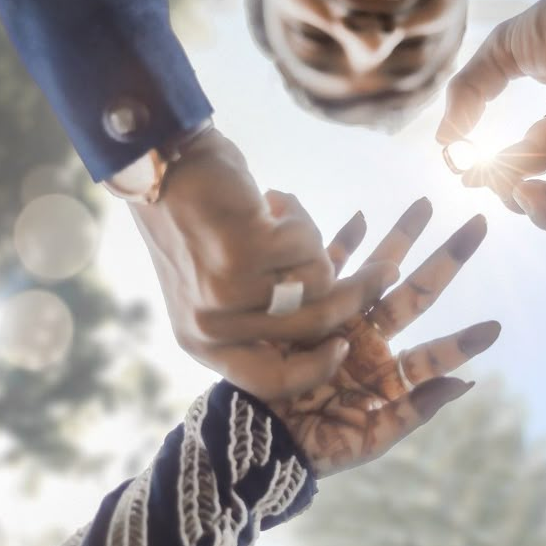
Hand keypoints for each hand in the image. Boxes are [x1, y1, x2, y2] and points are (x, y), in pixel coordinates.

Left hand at [130, 127, 395, 398]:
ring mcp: (228, 293)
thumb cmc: (193, 221)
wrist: (159, 163)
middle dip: (356, 294)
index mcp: (202, 342)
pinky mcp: (244, 254)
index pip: (270, 382)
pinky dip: (299, 215)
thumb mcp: (212, 286)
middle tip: (385, 270)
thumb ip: (255, 315)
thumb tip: (327, 328)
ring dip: (311, 241)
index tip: (342, 344)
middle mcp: (212, 327)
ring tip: (281, 214)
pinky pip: (309, 245)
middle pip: (312, 328)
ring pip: (317, 282)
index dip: (315, 369)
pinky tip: (271, 199)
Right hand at [268, 199, 499, 475]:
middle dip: (445, 260)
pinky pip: (328, 270)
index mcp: (386, 376)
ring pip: (377, 272)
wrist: (255, 437)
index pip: (434, 355)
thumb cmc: (312, 448)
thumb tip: (465, 382)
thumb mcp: (368, 438)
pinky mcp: (305, 310)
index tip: (496, 326)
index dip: (463, 342)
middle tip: (477, 224)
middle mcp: (369, 342)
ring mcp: (339, 322)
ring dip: (400, 238)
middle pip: (414, 294)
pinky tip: (361, 216)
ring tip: (424, 204)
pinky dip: (343, 243)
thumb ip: (412, 411)